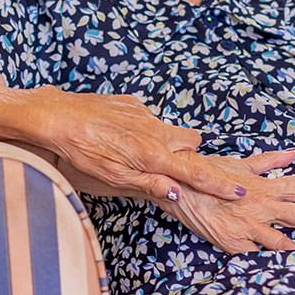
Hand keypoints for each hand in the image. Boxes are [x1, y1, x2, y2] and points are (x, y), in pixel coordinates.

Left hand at [42, 89, 247, 201]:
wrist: (57, 117)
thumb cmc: (82, 151)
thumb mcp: (114, 177)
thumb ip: (149, 184)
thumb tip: (176, 192)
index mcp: (153, 155)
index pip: (195, 173)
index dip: (219, 184)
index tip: (238, 191)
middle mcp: (154, 131)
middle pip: (190, 142)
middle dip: (190, 154)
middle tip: (177, 165)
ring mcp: (142, 114)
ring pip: (167, 127)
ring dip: (163, 140)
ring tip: (136, 150)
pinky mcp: (128, 102)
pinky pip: (146, 116)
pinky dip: (140, 127)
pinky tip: (117, 134)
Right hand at [147, 150, 294, 253]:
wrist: (177, 186)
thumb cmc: (208, 173)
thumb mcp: (240, 163)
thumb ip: (270, 161)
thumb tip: (294, 154)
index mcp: (266, 185)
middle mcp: (263, 205)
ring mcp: (250, 226)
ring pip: (287, 240)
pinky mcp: (236, 242)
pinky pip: (259, 253)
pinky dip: (273, 258)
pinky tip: (290, 266)